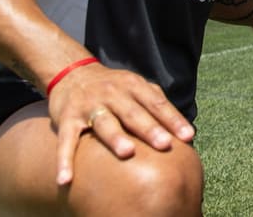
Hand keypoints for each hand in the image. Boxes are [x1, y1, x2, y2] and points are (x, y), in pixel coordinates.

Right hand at [47, 60, 194, 185]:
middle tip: (164, 144)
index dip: (172, 119)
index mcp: (133, 86)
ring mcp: (89, 105)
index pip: (156, 103)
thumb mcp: (135, 87)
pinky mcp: (66, 118)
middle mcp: (112, 93)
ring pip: (103, 122)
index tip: (188, 136)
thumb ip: (156, 104)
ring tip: (127, 152)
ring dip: (115, 137)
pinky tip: (65, 179)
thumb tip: (184, 130)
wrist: (72, 73)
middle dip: (149, 128)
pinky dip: (64, 160)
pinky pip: (66, 141)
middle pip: (133, 113)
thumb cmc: (113, 87)